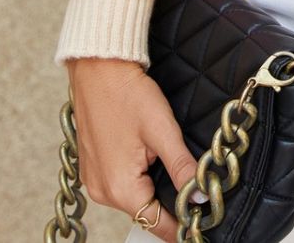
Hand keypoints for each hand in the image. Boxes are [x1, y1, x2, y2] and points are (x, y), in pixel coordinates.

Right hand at [65, 57, 202, 240]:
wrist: (98, 68)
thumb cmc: (128, 94)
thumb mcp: (162, 130)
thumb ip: (181, 167)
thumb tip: (199, 196)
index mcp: (119, 188)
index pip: (155, 223)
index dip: (180, 226)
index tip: (200, 225)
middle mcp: (102, 191)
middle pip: (145, 210)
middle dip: (169, 203)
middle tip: (195, 190)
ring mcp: (94, 179)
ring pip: (133, 195)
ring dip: (153, 186)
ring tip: (172, 167)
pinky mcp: (93, 166)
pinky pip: (120, 182)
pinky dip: (138, 175)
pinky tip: (150, 156)